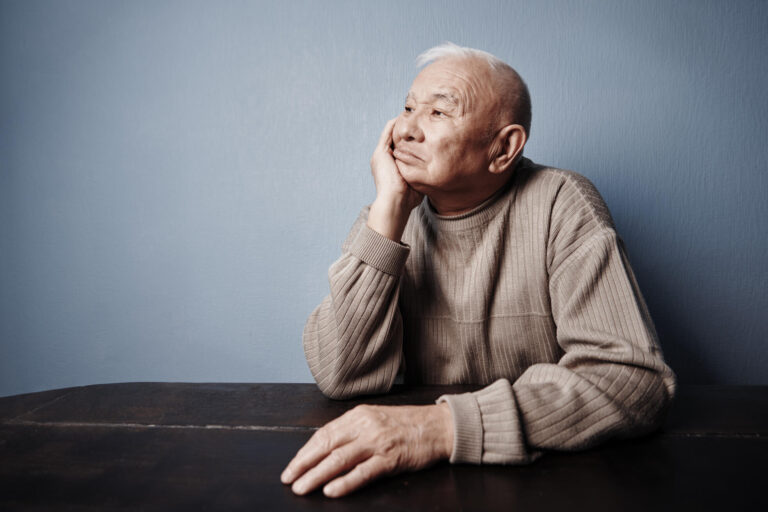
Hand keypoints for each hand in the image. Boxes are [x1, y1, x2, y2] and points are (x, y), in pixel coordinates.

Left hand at [281, 403, 452, 497]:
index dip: (305, 452)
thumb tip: (326, 447)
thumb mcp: (376, 418)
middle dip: (304, 464)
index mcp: (359, 415)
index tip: (292, 466)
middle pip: (326, 446)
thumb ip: (353, 430)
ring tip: (301, 488)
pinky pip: (363, 473)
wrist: (440, 425)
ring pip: (339, 460)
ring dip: (317, 475)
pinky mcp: (391, 459)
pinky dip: (345, 482)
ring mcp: (378, 442)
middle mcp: (365, 426)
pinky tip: (331, 490)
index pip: (324, 434)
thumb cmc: (408, 424)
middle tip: (288, 479)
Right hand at [367, 118, 423, 240]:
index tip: (421, 130)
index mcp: (390, 166)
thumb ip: (422, 174)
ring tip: (411, 112)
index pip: (400, 147)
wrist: (394, 203)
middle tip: (417, 117)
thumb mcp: (417, 182)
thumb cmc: (407, 199)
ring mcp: (380, 156)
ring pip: (390, 132)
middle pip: (394, 138)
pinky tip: (405, 116)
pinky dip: (396, 123)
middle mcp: (383, 159)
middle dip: (405, 128)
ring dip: (400, 123)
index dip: (409, 138)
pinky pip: (388, 132)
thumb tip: (436, 173)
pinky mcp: (381, 153)